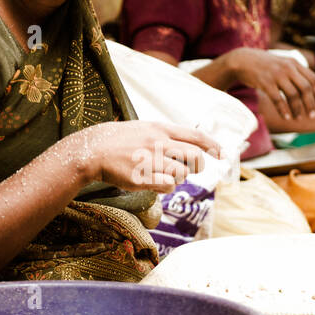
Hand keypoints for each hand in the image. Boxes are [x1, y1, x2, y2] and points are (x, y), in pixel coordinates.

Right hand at [70, 121, 221, 193]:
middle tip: (192, 170)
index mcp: (160, 129)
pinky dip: (166, 187)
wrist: (94, 150)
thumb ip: (167, 135)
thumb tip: (192, 145)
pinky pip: (167, 186)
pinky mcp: (142, 178)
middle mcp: (158, 143)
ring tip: (165, 175)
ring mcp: (150, 161)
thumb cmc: (121, 140)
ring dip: (179, 178)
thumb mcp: (145, 128)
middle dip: (198, 166)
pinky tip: (156, 182)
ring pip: (182, 174)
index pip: (196, 137)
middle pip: (195, 157)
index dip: (213, 146)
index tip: (221, 154)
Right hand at [227, 48, 314, 123]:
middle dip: (310, 104)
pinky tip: (286, 118)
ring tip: (298, 118)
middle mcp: (287, 67)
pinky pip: (278, 99)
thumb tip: (308, 88)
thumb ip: (294, 72)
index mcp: (294, 63)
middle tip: (312, 115)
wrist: (242, 60)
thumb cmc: (264, 65)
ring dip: (297, 109)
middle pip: (306, 88)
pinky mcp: (265, 82)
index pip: (313, 79)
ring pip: (293, 95)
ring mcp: (276, 74)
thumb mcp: (282, 63)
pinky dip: (283, 110)